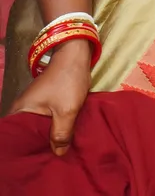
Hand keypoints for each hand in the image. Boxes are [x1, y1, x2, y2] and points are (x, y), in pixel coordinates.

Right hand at [7, 37, 91, 155]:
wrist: (75, 56)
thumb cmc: (67, 81)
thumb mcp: (67, 110)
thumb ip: (61, 132)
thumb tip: (58, 153)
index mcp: (21, 111)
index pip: (16, 137)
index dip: (25, 150)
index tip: (34, 161)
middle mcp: (23, 109)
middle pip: (28, 134)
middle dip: (39, 146)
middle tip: (49, 159)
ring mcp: (34, 105)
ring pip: (39, 127)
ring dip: (48, 137)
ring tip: (56, 152)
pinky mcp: (46, 102)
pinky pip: (46, 120)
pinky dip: (53, 128)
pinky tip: (61, 138)